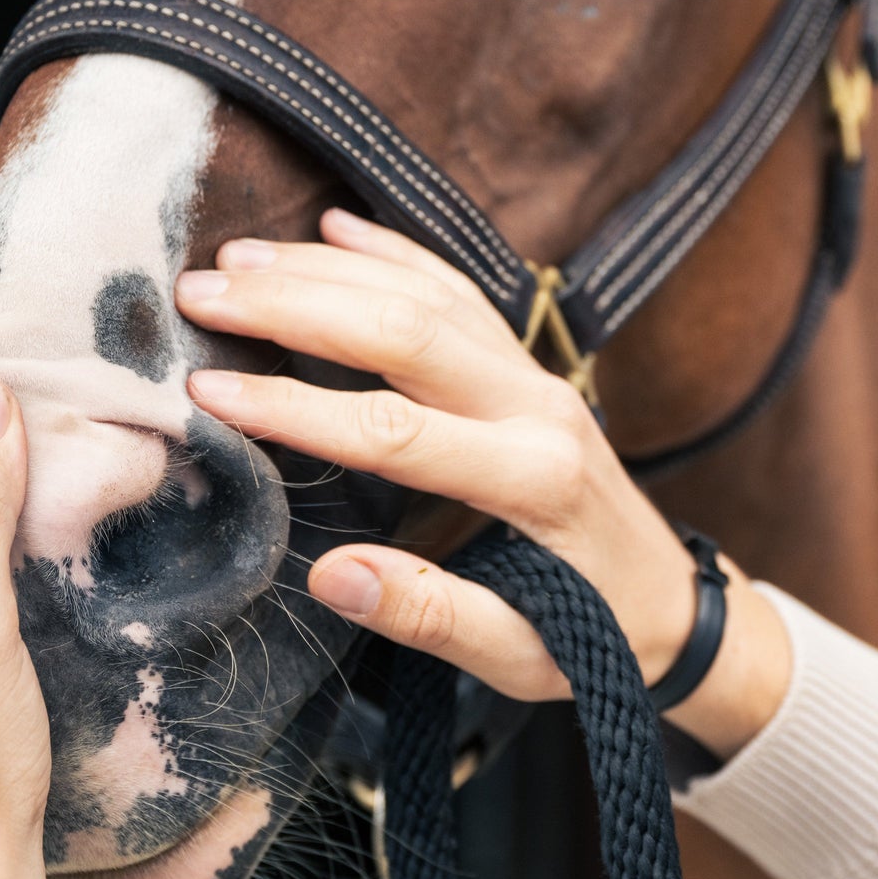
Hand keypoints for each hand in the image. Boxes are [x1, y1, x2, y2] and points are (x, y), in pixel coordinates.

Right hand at [179, 210, 790, 758]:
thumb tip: (331, 573)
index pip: (394, 429)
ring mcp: (538, 378)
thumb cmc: (598, 638)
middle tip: (201, 293)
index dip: (294, 407)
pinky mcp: (532, 370)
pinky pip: (461, 292)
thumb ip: (432, 615)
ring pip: (429, 296)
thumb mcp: (521, 652)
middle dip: (296, 305)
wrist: (676, 608)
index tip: (208, 390)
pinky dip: (397, 253)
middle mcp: (538, 408)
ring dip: (330, 269)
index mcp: (533, 478)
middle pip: (407, 330)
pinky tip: (337, 226)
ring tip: (237, 258)